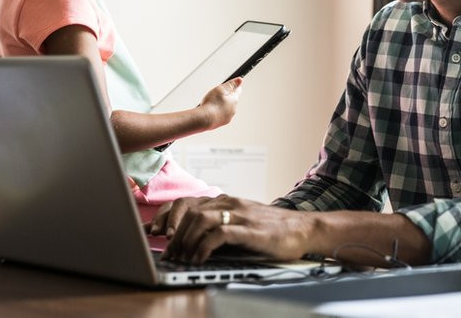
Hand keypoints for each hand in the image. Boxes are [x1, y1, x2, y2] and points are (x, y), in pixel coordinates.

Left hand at [155, 195, 313, 263]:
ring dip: (185, 240)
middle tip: (169, 253)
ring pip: (200, 219)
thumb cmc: (272, 230)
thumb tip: (189, 238)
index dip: (167, 217)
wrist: (304, 229)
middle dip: (173, 233)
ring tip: (181, 258)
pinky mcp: (251, 230)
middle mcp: (230, 203)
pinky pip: (219, 234)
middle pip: (189, 210)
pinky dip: (203, 247)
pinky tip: (199, 259)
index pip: (187, 201)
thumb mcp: (241, 222)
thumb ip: (218, 224)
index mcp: (226, 201)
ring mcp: (241, 215)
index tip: (156, 233)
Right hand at [199, 77, 241, 128]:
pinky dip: (216, 112)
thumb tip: (240, 80)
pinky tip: (209, 111)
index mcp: (234, 100)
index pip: (238, 90)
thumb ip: (231, 84)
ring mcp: (228, 117)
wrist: (203, 120)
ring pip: (226, 108)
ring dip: (220, 105)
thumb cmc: (211, 104)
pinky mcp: (221, 122)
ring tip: (211, 103)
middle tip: (216, 94)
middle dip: (225, 96)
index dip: (234, 86)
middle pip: (231, 99)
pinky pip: (220, 115)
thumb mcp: (221, 89)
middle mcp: (233, 109)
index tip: (232, 84)